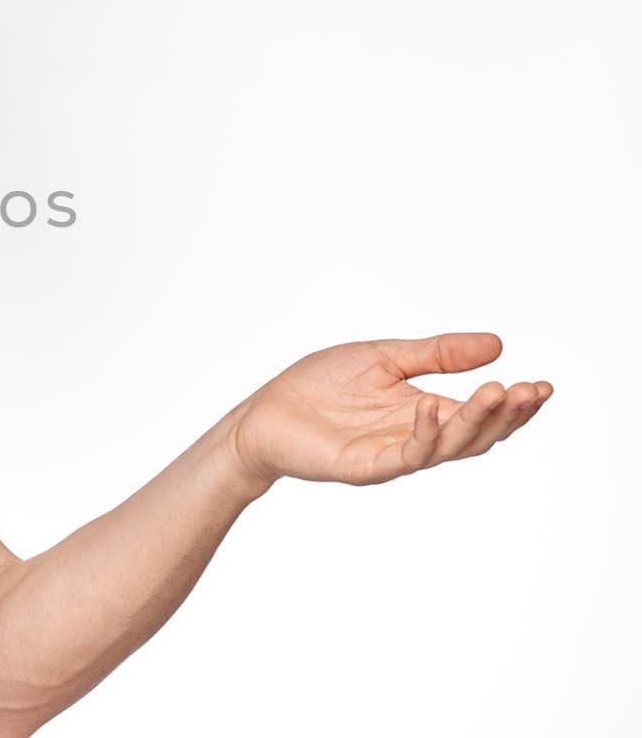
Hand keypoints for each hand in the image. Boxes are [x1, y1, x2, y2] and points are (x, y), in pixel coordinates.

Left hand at [229, 332, 552, 488]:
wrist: (266, 412)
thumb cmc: (320, 385)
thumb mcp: (385, 357)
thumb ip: (437, 353)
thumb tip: (497, 344)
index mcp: (425, 410)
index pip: (482, 414)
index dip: (515, 405)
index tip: (543, 386)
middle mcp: (417, 436)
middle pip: (477, 435)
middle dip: (507, 415)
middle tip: (529, 390)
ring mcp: (394, 454)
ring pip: (450, 446)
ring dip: (475, 421)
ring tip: (497, 391)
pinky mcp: (367, 466)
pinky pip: (406, 454)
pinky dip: (425, 431)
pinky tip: (433, 405)